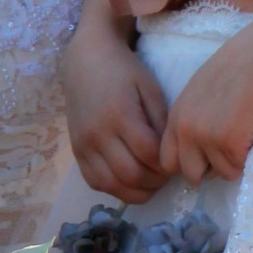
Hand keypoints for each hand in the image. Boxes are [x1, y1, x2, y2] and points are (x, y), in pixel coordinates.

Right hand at [61, 0, 169, 201]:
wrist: (85, 61)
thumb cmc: (124, 71)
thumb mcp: (150, 89)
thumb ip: (161, 122)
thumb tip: (171, 154)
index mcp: (120, 115)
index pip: (149, 154)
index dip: (166, 165)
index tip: (176, 162)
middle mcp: (98, 134)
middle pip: (130, 175)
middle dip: (154, 181)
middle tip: (165, 175)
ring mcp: (83, 145)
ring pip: (111, 185)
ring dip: (135, 191)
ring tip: (149, 181)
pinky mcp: (76, 151)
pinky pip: (94, 182)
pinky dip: (114, 188)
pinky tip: (128, 180)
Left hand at [159, 25, 252, 185]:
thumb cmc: (239, 69)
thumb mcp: (201, 93)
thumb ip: (193, 120)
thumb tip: (199, 151)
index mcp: (176, 116)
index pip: (167, 160)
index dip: (188, 164)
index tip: (206, 160)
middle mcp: (185, 129)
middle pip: (190, 174)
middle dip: (210, 171)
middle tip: (229, 154)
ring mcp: (205, 136)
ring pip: (220, 173)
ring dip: (235, 162)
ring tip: (246, 136)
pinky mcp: (229, 142)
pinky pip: (239, 167)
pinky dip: (250, 158)